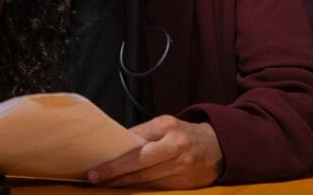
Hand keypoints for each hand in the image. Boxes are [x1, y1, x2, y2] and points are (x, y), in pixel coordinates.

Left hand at [87, 116, 223, 188]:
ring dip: (124, 184)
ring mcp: (182, 169)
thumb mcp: (165, 124)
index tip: (96, 169)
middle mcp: (176, 149)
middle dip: (115, 175)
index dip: (115, 162)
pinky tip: (128, 187)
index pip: (137, 149)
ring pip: (146, 181)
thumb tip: (118, 144)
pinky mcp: (185, 185)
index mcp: (170, 130)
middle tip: (95, 178)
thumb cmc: (186, 134)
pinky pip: (157, 188)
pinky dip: (141, 189)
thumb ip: (143, 133)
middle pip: (139, 168)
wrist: (218, 147)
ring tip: (107, 183)